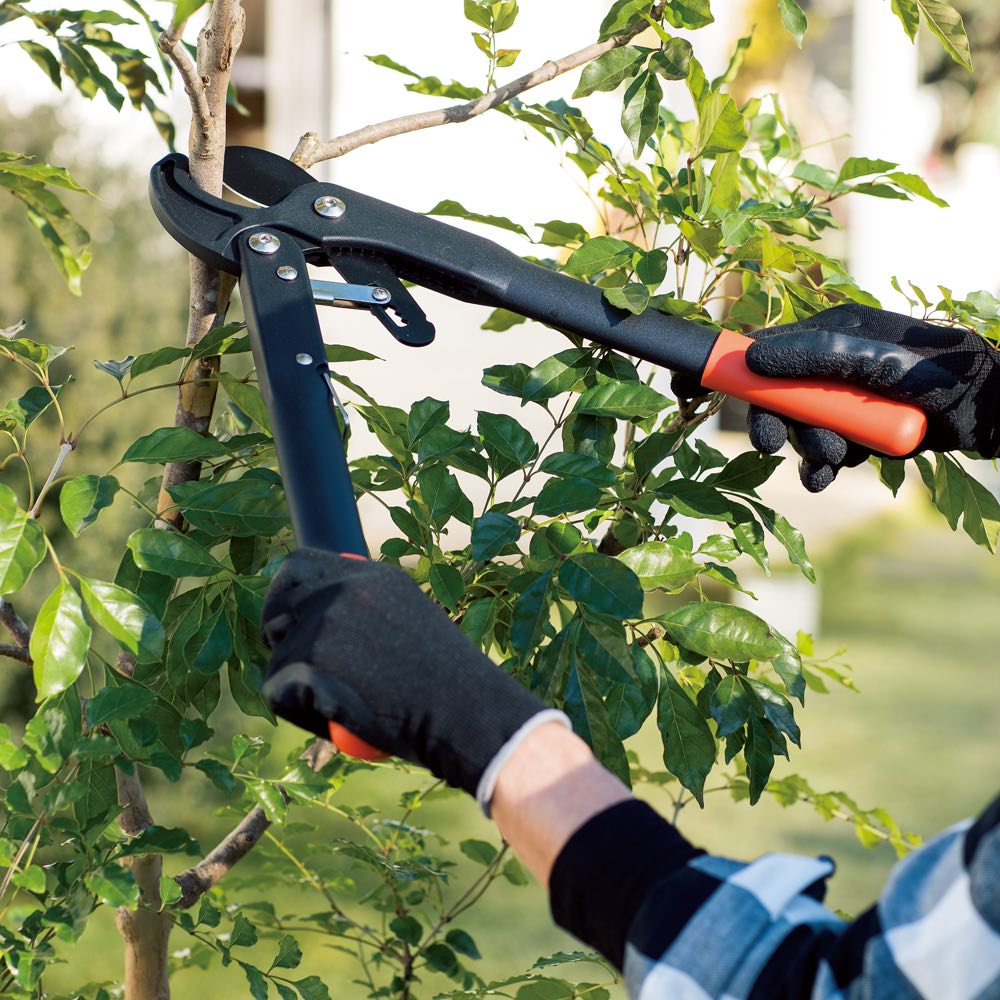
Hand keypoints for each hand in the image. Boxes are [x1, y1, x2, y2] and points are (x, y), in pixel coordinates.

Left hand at [260, 549, 565, 807]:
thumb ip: (371, 613)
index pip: (302, 562)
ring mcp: (321, 621)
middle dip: (276, 627)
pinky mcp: (305, 659)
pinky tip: (341, 719)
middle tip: (294, 661)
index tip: (292, 616)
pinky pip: (279, 692)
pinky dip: (301, 714)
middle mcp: (341, 588)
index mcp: (371, 575)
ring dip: (298, 686)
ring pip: (279, 656)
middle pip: (277, 596)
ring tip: (348, 705)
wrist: (462, 710)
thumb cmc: (449, 683)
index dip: (291, 590)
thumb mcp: (413, 624)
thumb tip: (329, 624)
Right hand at [674, 304, 999, 491]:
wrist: (993, 411)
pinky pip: (824, 450)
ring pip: (801, 427)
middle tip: (773, 445)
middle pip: (777, 394)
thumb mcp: (871, 359)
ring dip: (809, 448)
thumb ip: (811, 356)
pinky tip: (828, 476)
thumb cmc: (939, 375)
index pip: (763, 346)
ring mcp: (846, 398)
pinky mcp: (859, 429)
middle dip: (778, 421)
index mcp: (832, 332)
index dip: (726, 367)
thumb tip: (751, 359)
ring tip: (833, 460)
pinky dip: (822, 467)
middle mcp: (833, 363)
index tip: (687, 386)